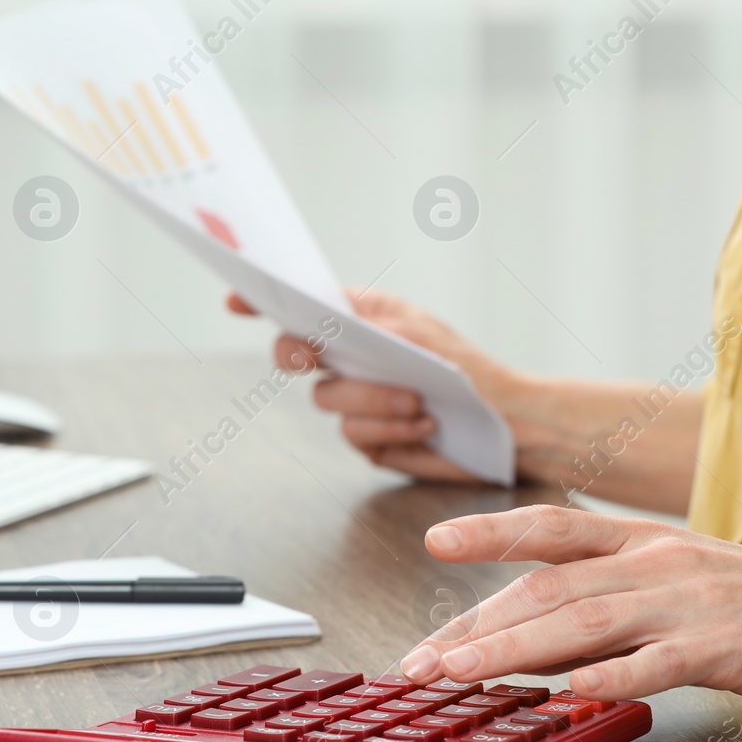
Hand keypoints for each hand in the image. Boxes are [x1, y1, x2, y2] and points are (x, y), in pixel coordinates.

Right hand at [226, 289, 512, 481]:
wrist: (505, 422)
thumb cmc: (466, 367)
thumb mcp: (415, 331)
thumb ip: (364, 323)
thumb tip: (321, 318)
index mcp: (358, 321)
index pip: (301, 307)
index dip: (262, 303)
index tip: (236, 302)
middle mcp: (349, 359)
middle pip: (292, 354)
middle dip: (297, 354)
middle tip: (311, 356)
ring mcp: (355, 401)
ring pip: (328, 400)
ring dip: (373, 400)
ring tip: (416, 402)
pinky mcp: (369, 440)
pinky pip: (356, 434)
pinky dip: (391, 429)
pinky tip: (424, 425)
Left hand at [398, 505, 741, 705]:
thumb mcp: (675, 578)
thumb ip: (605, 595)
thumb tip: (526, 629)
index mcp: (642, 542)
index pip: (551, 529)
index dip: (490, 531)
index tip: (434, 539)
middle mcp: (656, 562)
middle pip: (549, 588)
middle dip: (476, 623)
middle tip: (422, 659)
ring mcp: (689, 603)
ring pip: (585, 622)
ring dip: (513, 650)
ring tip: (460, 673)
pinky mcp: (725, 647)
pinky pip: (658, 662)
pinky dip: (611, 675)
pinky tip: (570, 689)